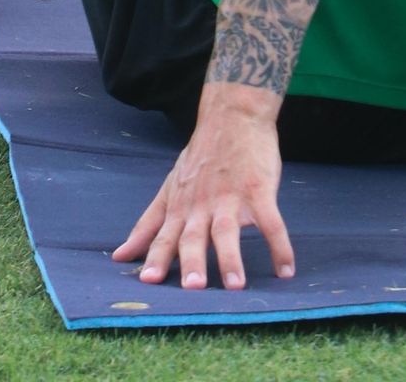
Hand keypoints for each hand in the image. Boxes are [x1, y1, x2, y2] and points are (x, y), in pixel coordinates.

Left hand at [112, 92, 292, 290]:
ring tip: (235, 286)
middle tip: (192, 288)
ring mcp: (231, 196)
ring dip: (231, 257)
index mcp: (180, 206)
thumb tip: (119, 257)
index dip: (156, 257)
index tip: (148, 282)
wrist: (233, 116)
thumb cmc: (200, 158)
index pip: (164, 235)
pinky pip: (270, 221)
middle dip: (193, 261)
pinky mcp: (259, 189)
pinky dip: (279, 245)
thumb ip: (148, 224)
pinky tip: (286, 269)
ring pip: (228, 229)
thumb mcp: (170, 188)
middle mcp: (202, 204)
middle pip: (195, 235)